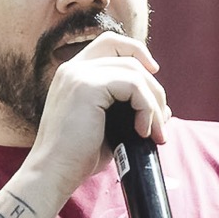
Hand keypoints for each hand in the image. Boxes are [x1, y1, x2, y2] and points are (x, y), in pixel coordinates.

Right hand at [23, 32, 168, 201]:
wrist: (52, 173)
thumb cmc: (76, 158)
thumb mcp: (108, 129)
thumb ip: (130, 114)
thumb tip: (165, 111)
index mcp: (73, 74)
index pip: (110, 44)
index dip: (136, 52)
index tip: (153, 75)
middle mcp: (73, 69)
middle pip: (127, 54)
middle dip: (152, 85)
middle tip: (161, 120)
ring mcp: (79, 75)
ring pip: (134, 72)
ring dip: (154, 102)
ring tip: (155, 133)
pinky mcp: (88, 86)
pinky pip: (133, 86)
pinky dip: (146, 109)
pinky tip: (142, 132)